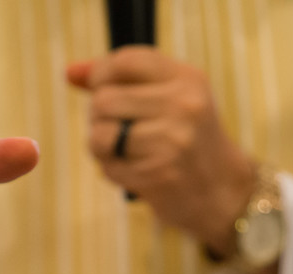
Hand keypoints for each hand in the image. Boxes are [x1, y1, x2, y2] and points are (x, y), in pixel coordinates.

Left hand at [67, 47, 255, 256]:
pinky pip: (108, 167)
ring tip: (124, 151)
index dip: (100, 74)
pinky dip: (113, 171)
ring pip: (100, 135)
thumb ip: (120, 80)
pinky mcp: (159, 175)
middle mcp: (183, 105)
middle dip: (99, 117)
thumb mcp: (169, 97)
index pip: (125, 61)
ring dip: (101, 146)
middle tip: (118, 129)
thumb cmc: (187, 139)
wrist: (222, 192)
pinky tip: (136, 171)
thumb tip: (70, 72)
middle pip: (104, 99)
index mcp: (187, 79)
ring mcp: (173, 141)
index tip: (100, 89)